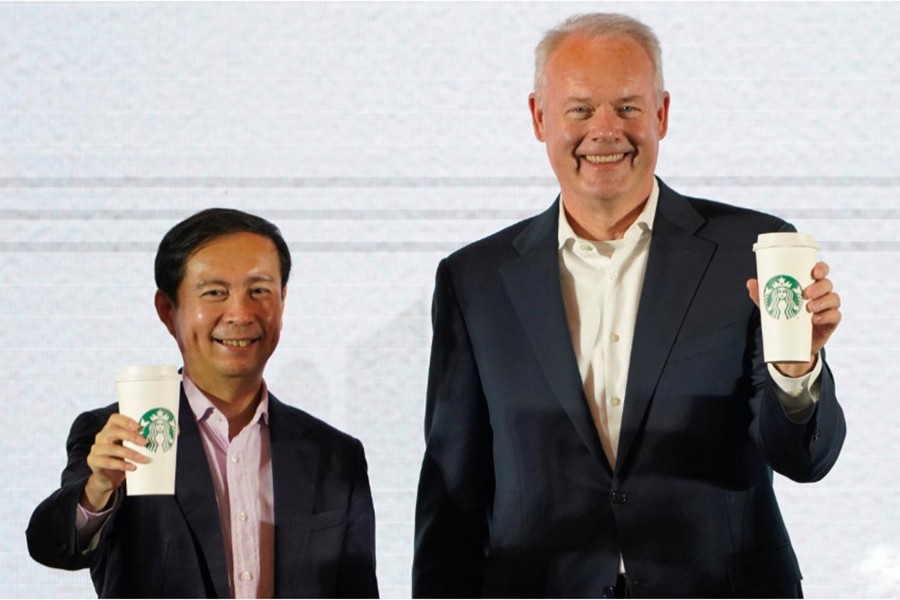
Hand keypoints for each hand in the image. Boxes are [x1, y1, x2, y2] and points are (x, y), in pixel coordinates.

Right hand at [81, 413, 148, 511]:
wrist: (109, 477)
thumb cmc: (126, 456)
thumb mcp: (135, 446)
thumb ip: (151, 437)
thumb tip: (177, 432)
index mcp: (112, 428)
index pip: (115, 418)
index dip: (126, 420)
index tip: (139, 425)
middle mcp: (102, 436)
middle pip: (113, 431)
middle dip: (130, 436)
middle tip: (145, 442)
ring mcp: (96, 449)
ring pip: (111, 448)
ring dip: (129, 453)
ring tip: (144, 459)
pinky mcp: (94, 462)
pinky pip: (107, 462)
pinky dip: (121, 465)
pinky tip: (132, 468)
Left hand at [746, 261, 841, 376]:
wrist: (792, 343)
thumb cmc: (784, 316)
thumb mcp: (771, 305)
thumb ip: (762, 295)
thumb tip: (751, 283)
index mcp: (810, 284)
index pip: (821, 271)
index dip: (821, 268)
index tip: (814, 272)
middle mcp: (822, 294)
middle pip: (828, 284)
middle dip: (819, 287)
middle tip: (805, 293)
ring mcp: (828, 307)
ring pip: (833, 298)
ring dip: (822, 301)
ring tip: (808, 307)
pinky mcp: (831, 322)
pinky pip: (835, 316)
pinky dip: (827, 316)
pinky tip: (815, 319)